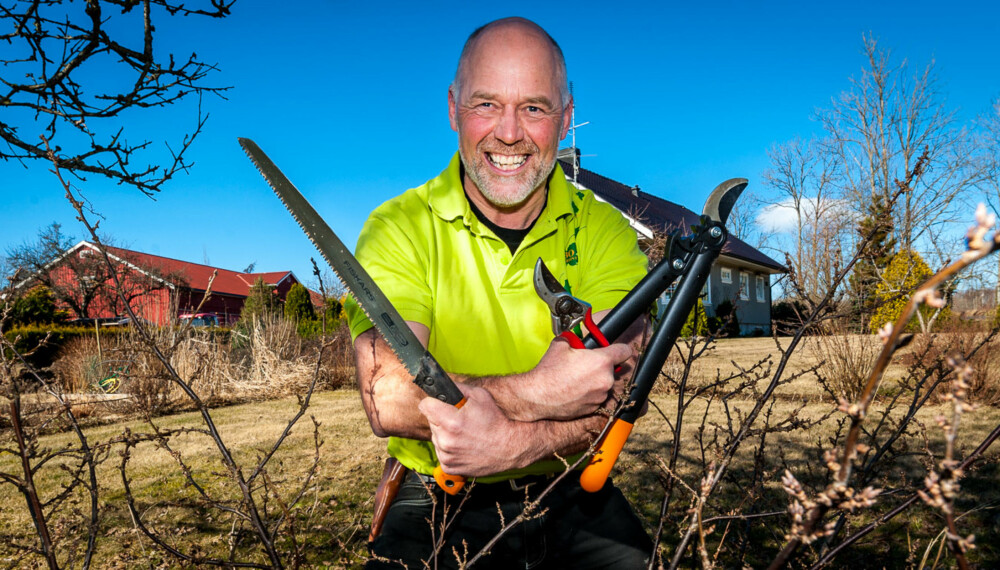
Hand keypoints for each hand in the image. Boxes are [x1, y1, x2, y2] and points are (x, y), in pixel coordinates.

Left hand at [418, 385, 527, 476]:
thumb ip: (457, 388)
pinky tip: (464, 445)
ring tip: (464, 434)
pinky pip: (441, 452)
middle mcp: (446, 440)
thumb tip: (440, 385)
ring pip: (436, 437)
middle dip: (442, 418)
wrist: (509, 447)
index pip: (425, 405)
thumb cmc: (496, 420)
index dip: (433, 402)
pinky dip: (450, 449)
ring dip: (445, 434)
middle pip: (431, 421)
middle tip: (459, 420)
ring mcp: (446, 455)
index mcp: (451, 420)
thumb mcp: (479, 395)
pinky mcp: (448, 466)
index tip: (439, 404)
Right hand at [513, 337, 633, 421]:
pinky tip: (574, 390)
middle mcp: (606, 379)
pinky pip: (596, 396)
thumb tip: (575, 338)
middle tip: (584, 365)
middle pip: (612, 368)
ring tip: (576, 379)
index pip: (625, 351)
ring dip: (595, 380)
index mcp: (602, 361)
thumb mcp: (561, 345)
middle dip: (601, 366)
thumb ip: (574, 339)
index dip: (619, 348)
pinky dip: (589, 393)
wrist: (538, 396)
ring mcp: (601, 395)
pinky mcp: (594, 407)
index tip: (615, 350)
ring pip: (604, 383)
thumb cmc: (549, 371)